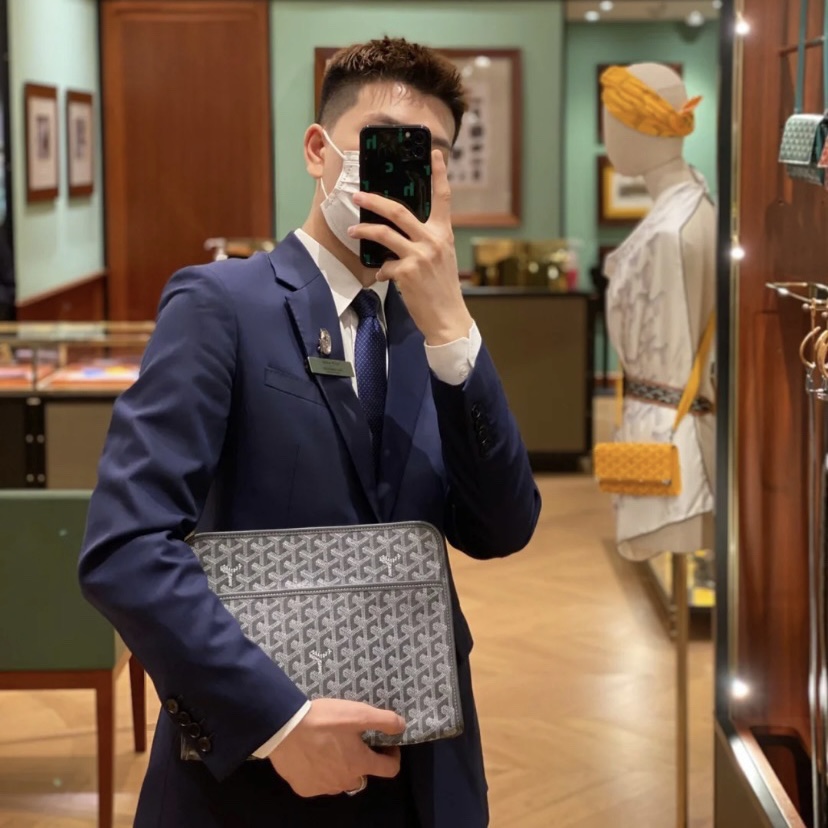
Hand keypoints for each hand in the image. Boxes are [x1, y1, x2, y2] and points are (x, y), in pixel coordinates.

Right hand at [268, 699, 405, 797]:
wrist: (284, 730)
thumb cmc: (324, 721)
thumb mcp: (358, 713)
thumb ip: (384, 720)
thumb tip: (401, 726)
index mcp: (360, 763)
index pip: (389, 770)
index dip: (392, 756)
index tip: (387, 744)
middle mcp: (345, 781)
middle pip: (363, 776)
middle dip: (363, 761)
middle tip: (352, 741)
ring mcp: (324, 787)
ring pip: (340, 781)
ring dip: (341, 768)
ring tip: (331, 747)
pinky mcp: (305, 788)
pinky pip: (319, 783)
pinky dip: (320, 772)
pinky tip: (312, 755)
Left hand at [349, 150, 472, 345]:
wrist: (448, 317)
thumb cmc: (442, 289)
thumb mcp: (442, 258)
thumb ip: (427, 240)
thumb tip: (401, 232)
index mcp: (444, 233)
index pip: (443, 198)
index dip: (440, 174)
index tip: (436, 154)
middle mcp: (433, 240)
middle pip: (399, 211)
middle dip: (374, 200)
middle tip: (358, 195)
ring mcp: (420, 255)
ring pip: (384, 234)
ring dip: (364, 230)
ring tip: (352, 229)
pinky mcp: (407, 272)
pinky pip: (384, 265)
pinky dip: (381, 270)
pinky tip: (384, 276)